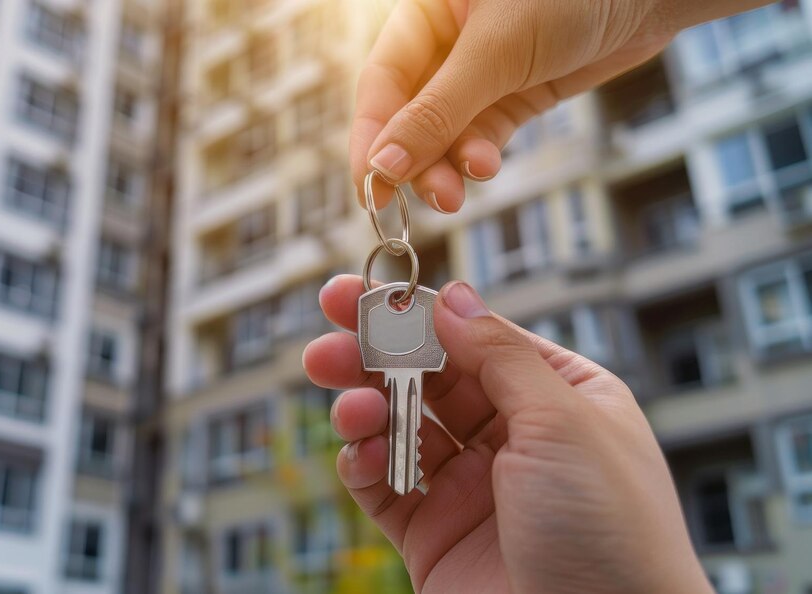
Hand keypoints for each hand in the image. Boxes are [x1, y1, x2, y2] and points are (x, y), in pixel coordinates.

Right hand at [303, 275, 711, 592]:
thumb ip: (500, 355)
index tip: (361, 295)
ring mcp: (471, 488)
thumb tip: (453, 298)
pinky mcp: (434, 537)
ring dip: (363, 408)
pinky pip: (384, 488)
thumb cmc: (612, 532)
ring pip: (399, 429)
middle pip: (427, 379)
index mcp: (558, 398)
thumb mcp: (564, 422)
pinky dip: (362, 465)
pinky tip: (359, 454)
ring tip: (347, 406)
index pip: (474, 339)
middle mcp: (512, 438)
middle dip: (373, 356)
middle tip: (325, 341)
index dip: (416, 314)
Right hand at [351, 0, 769, 212]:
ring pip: (446, 131)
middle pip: (410, 114)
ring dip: (448, 166)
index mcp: (424, 12)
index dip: (372, 139)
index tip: (370, 189)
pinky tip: (484, 167)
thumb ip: (438, 111)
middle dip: (417, 161)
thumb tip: (384, 166)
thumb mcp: (498, 51)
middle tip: (431, 200)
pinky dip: (480, 154)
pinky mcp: (515, 89)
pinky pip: (482, 132)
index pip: (380, 83)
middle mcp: (444, 39)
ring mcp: (481, 68)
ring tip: (456, 196)